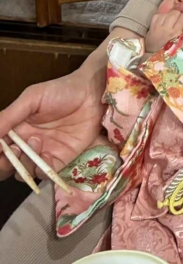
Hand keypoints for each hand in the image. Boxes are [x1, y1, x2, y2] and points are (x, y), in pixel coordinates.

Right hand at [0, 62, 105, 182]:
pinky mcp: (63, 158)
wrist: (92, 94)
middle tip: (13, 150)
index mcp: (15, 129)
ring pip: (26, 172)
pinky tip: (46, 155)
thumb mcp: (31, 99)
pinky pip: (47, 172)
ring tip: (35, 141)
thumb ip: (9, 116)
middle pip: (8, 165)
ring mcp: (45, 152)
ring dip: (25, 163)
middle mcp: (27, 144)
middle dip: (4, 164)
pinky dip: (42, 169)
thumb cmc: (61, 91)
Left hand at [146, 10, 182, 52]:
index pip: (182, 17)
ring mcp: (158, 25)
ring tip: (170, 19)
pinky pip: (159, 14)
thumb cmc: (169, 46)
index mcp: (176, 33)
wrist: (153, 50)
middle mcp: (167, 28)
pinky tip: (163, 20)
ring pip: (167, 13)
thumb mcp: (179, 39)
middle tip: (177, 17)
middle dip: (177, 13)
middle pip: (175, 13)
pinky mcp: (152, 24)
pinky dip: (161, 16)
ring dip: (169, 15)